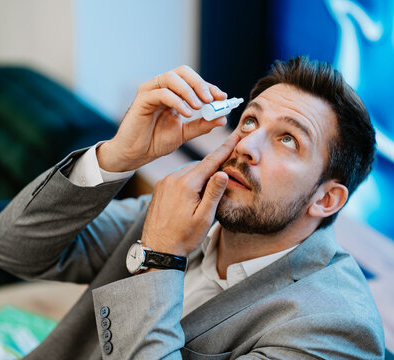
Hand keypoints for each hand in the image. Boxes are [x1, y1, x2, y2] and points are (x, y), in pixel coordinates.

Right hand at [97, 65, 227, 171]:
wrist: (136, 154)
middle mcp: (161, 88)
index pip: (193, 81)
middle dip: (200, 84)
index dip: (209, 86)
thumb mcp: (185, 133)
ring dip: (189, 91)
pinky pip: (162, 93)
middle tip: (211, 99)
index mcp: (173, 93)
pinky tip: (187, 114)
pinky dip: (178, 101)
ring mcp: (151, 91)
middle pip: (183, 72)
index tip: (223, 97)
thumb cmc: (156, 142)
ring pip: (172, 78)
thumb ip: (202, 125)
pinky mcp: (142, 99)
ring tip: (199, 107)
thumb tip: (223, 119)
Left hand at [141, 134, 239, 256]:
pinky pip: (178, 178)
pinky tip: (192, 195)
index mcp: (186, 184)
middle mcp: (173, 179)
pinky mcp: (159, 189)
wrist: (158, 250)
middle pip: (199, 166)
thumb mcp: (204, 217)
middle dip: (212, 168)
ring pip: (188, 172)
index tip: (235, 136)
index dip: (224, 149)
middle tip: (225, 174)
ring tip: (206, 193)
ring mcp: (163, 183)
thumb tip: (223, 172)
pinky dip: (188, 181)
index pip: (210, 162)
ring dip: (199, 176)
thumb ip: (214, 193)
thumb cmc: (184, 237)